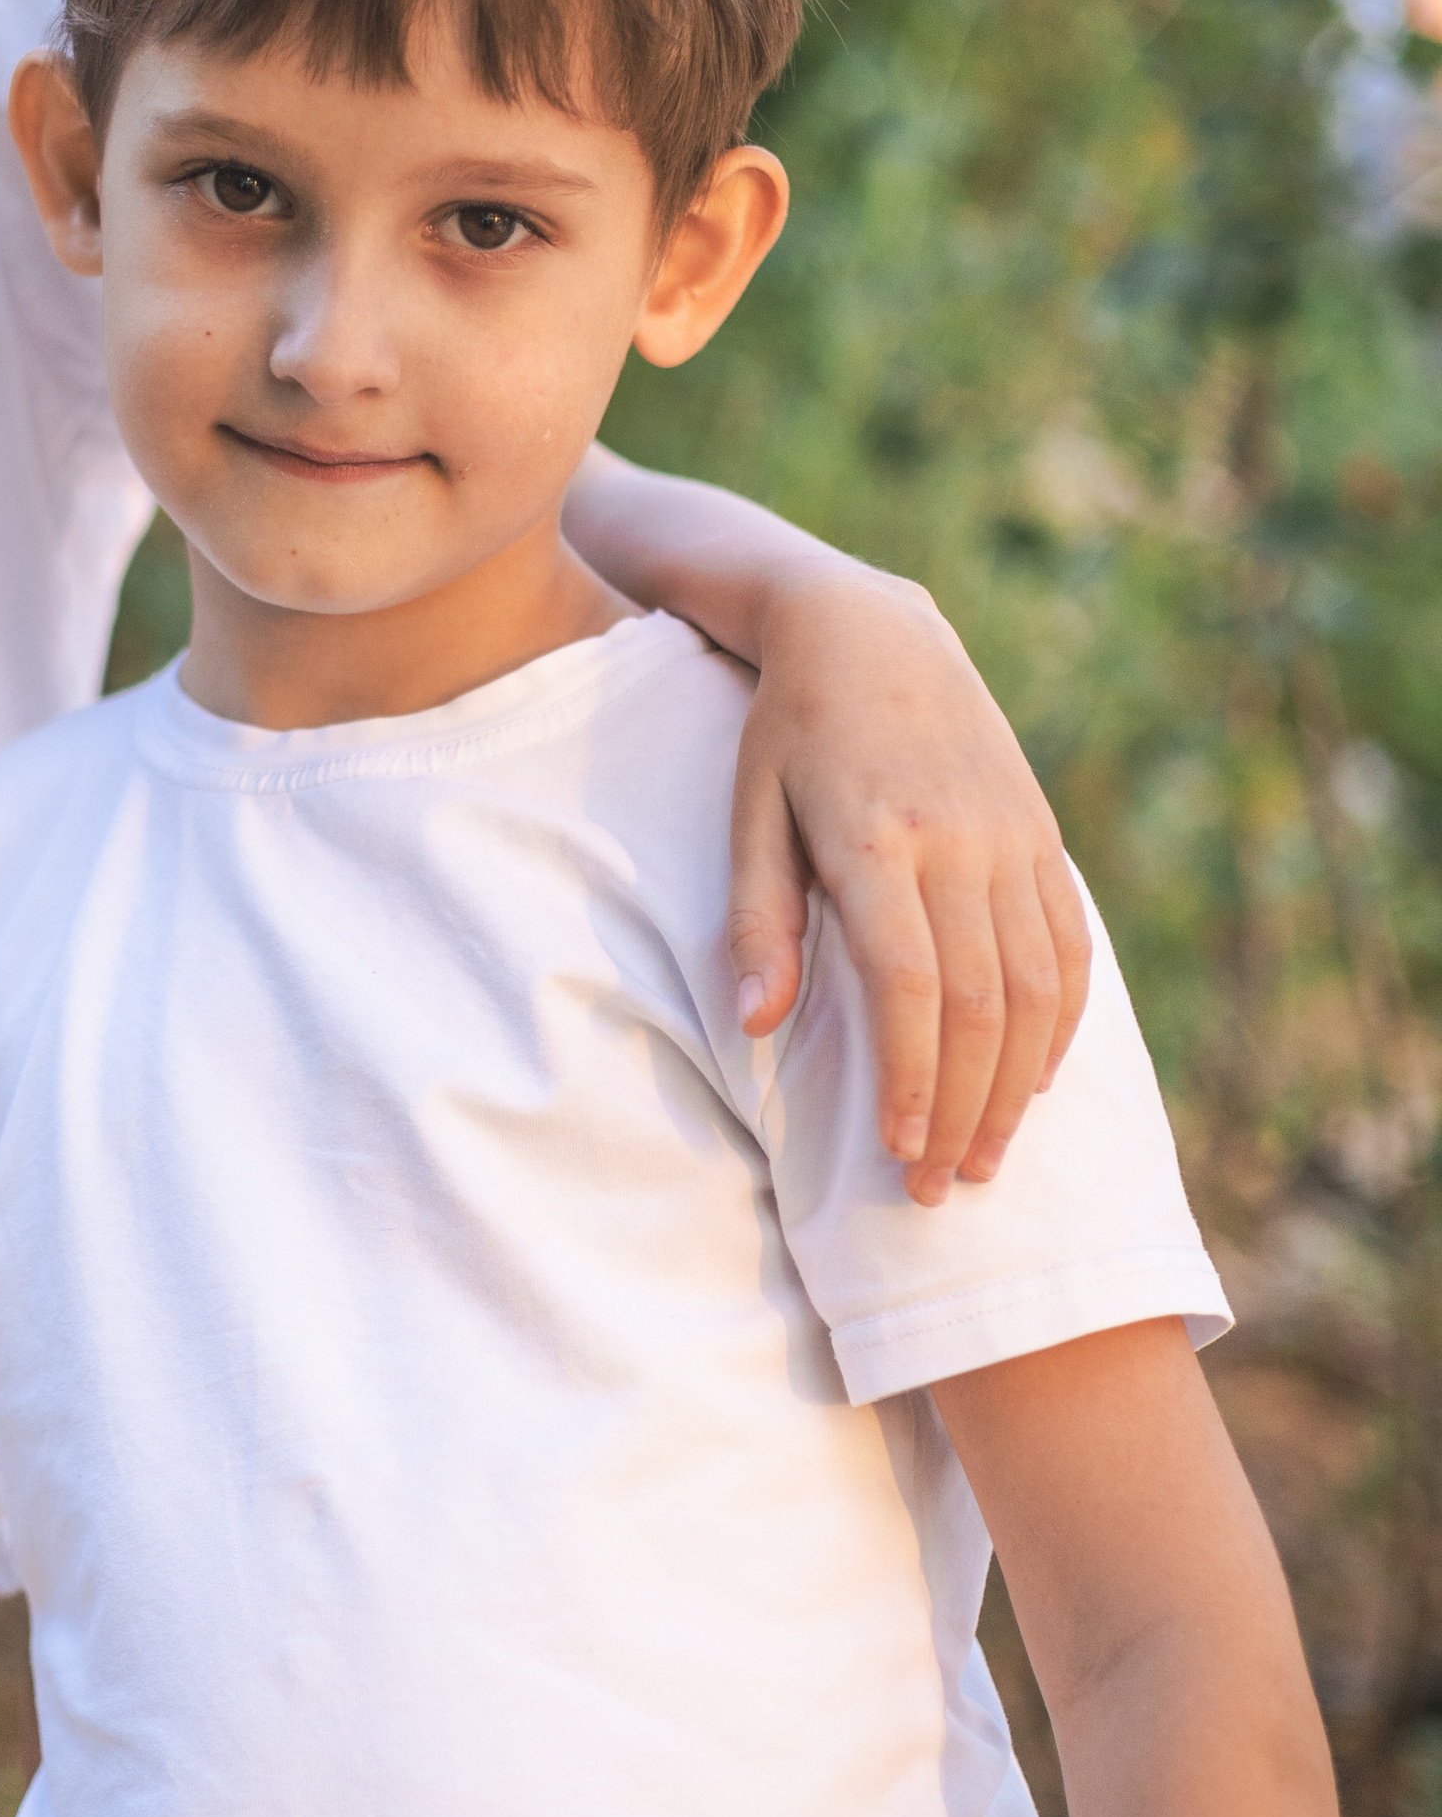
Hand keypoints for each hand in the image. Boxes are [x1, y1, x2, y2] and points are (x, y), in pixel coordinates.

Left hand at [728, 568, 1087, 1202]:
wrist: (869, 630)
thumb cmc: (785, 733)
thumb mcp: (748, 813)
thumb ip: (757, 922)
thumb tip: (755, 1027)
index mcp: (877, 840)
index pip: (910, 988)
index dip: (912, 1080)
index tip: (899, 1153)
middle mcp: (959, 842)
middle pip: (982, 1005)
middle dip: (964, 1108)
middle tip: (939, 1187)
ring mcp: (1012, 837)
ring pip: (1039, 987)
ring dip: (1017, 1085)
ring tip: (986, 1156)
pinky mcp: (1041, 835)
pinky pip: (1070, 945)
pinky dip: (1061, 1022)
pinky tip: (1034, 1078)